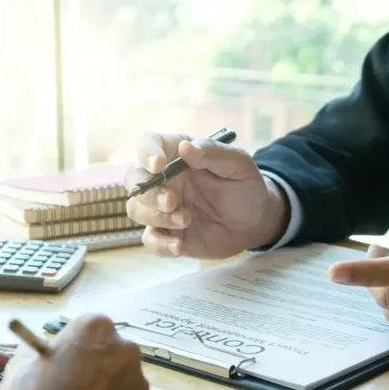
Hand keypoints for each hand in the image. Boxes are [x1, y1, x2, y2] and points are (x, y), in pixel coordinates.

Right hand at [0, 314, 148, 389]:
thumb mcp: (20, 368)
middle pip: (112, 354)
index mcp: (95, 329)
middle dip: (97, 369)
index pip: (89, 330)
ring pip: (124, 384)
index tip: (64, 365)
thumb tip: (44, 357)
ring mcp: (140, 383)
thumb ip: (38, 354)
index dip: (74, 348)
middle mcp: (125, 349)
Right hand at [124, 132, 289, 258]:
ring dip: (157, 216)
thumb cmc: (245, 187)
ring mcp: (162, 208)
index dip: (146, 152)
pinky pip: (150, 240)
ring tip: (187, 219)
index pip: (149, 143)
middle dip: (148, 192)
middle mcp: (164, 179)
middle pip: (133, 179)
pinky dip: (161, 244)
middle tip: (172, 201)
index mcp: (177, 154)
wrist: (254, 223)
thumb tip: (186, 147)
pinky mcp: (167, 233)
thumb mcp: (239, 165)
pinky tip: (180, 245)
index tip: (158, 165)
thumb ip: (213, 153)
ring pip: (136, 209)